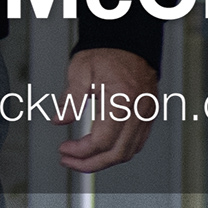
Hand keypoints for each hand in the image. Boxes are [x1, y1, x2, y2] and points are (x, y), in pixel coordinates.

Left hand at [57, 47, 156, 173]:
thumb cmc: (106, 54)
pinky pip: (136, 143)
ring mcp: (146, 115)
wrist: (128, 43)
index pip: (102, 140)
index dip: (80, 151)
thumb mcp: (80, 72)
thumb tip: (60, 120)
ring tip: (81, 159)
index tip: (64, 149)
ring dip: (103, 161)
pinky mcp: (148, 116)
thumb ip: (71, 99)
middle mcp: (139, 111)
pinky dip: (117, 152)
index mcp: (122, 100)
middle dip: (90, 163)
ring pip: (128, 152)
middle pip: (117, 153)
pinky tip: (101, 151)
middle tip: (69, 161)